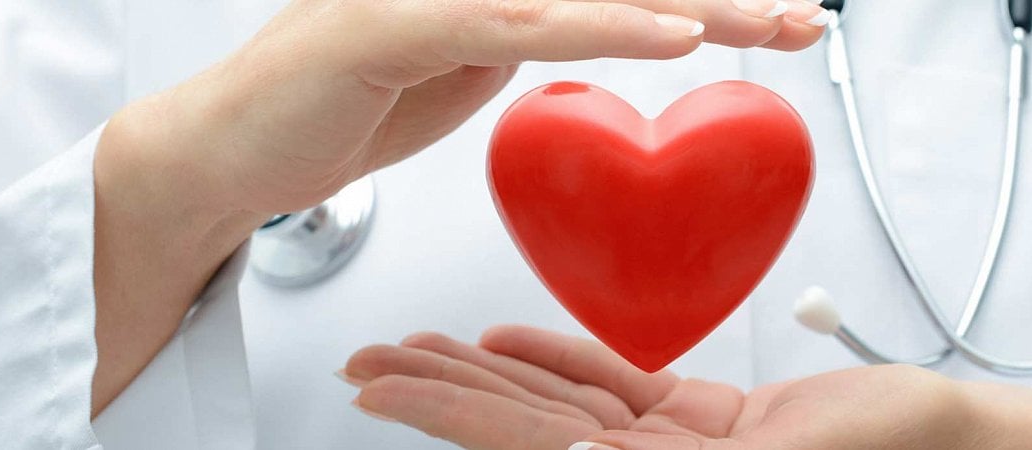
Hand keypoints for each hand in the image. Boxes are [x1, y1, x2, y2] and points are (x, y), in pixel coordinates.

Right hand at [90, 0, 828, 414]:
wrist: (232, 148)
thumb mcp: (457, 63)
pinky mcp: (400, 24)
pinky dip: (604, 28)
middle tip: (800, 19)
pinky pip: (522, 24)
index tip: (768, 15)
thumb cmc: (338, 104)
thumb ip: (521, 31)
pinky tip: (675, 37)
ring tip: (769, 25)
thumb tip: (588, 23)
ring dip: (688, 5)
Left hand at [342, 326, 1031, 449]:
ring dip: (489, 371)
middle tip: (368, 362)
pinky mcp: (707, 424)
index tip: (381, 388)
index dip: (448, 414)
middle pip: (525, 429)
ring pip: (562, 404)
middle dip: (442, 391)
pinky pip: (620, 387)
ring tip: (420, 344)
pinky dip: (564, 359)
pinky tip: (510, 340)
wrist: (968, 443)